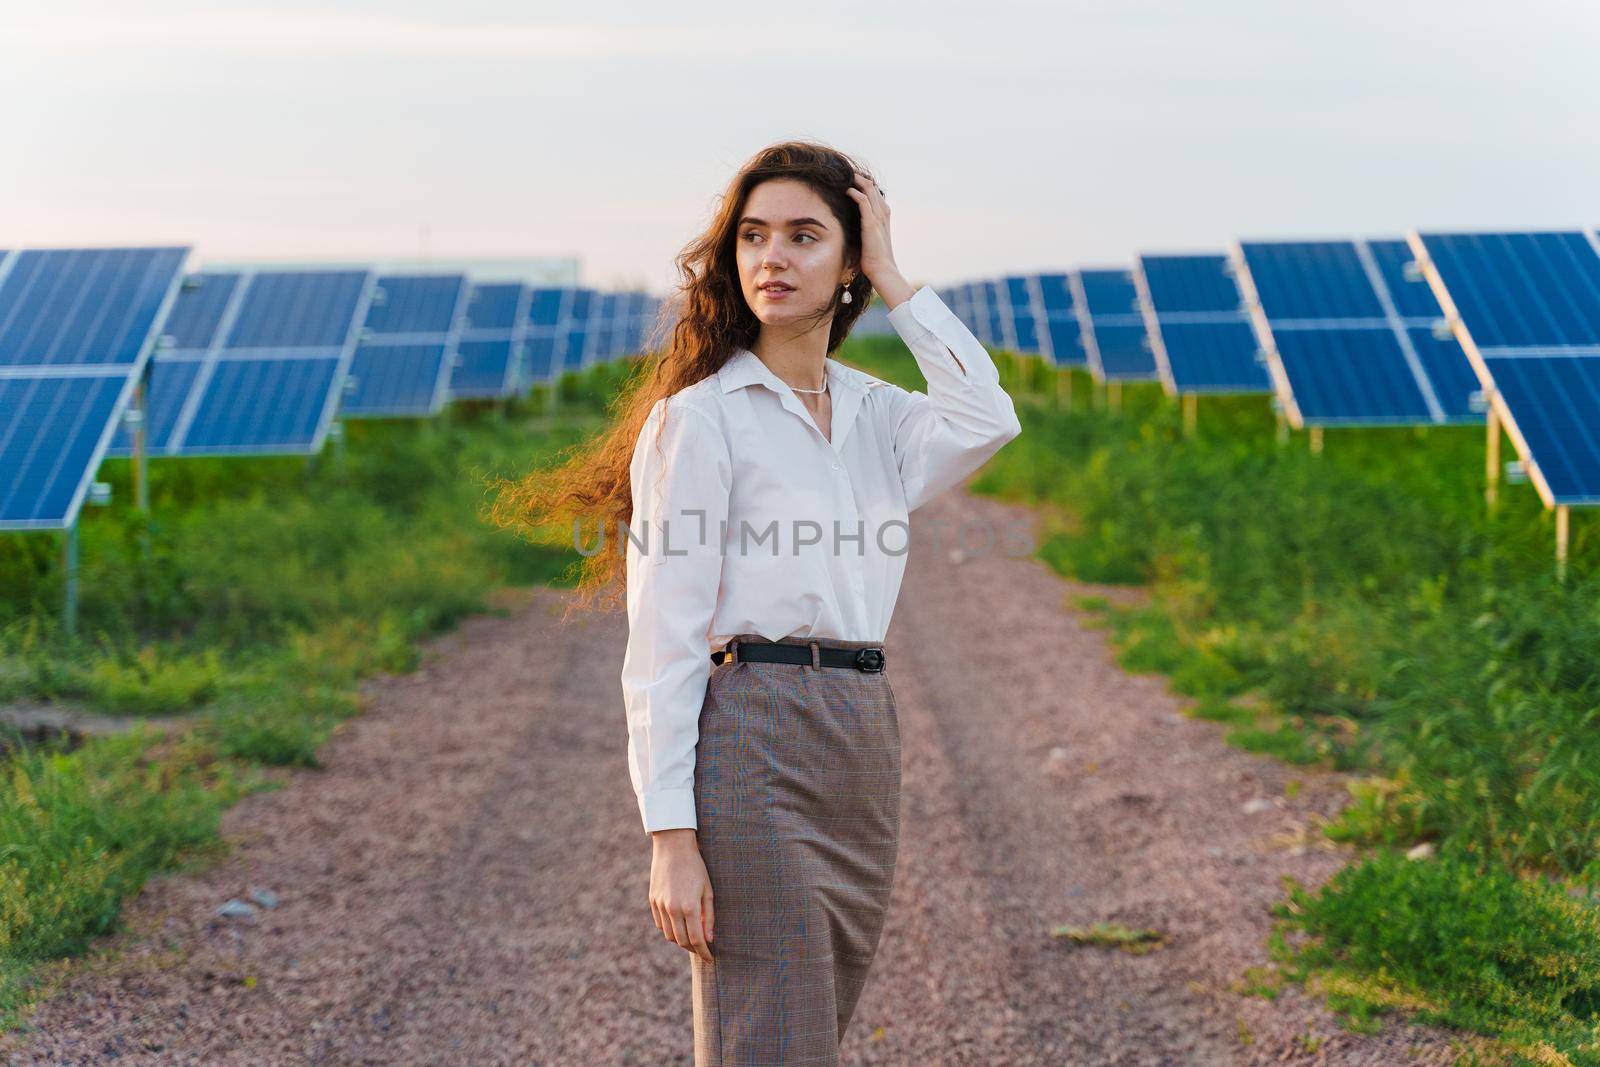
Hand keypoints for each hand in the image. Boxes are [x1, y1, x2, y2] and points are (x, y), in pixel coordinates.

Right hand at [649, 829, 714, 962]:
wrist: (673, 847)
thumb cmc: (696, 867)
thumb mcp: (708, 890)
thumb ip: (709, 916)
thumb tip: (709, 939)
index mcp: (689, 906)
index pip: (697, 939)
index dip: (704, 952)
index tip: (710, 958)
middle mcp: (672, 909)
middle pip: (682, 941)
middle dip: (693, 949)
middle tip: (702, 950)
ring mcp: (660, 905)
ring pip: (669, 935)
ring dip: (680, 941)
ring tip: (691, 939)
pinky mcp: (653, 901)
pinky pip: (660, 924)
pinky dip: (669, 930)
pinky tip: (679, 927)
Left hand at [845, 171, 912, 308]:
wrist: (882, 269)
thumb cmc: (874, 259)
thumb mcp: (870, 240)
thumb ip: (864, 231)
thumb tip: (853, 230)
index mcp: (884, 216)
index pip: (875, 194)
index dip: (865, 185)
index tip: (853, 179)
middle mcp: (883, 213)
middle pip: (873, 188)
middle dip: (860, 178)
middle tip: (848, 172)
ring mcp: (879, 217)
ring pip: (869, 190)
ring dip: (858, 181)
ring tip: (847, 175)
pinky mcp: (871, 222)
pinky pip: (863, 201)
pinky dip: (855, 193)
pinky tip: (847, 190)